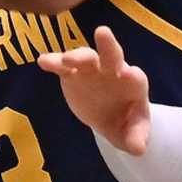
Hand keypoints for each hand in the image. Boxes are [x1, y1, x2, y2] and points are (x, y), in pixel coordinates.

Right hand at [38, 26, 151, 153]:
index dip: (133, 76)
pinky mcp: (72, 75)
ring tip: (66, 59)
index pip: (136, 78)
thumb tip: (138, 149)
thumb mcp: (131, 134)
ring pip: (85, 58)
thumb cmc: (125, 122)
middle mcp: (113, 71)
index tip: (130, 74)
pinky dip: (53, 62)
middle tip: (103, 32)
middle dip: (108, 45)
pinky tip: (43, 61)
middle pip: (112, 55)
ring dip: (77, 56)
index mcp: (133, 84)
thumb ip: (136, 138)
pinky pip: (62, 67)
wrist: (108, 116)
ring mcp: (92, 71)